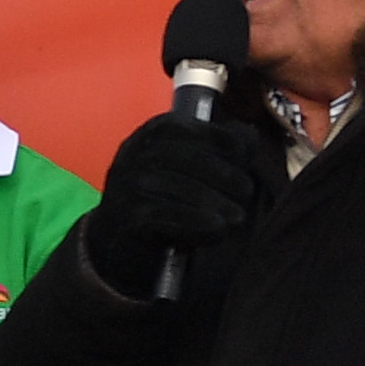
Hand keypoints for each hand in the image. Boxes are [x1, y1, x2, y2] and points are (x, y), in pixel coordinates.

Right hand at [80, 107, 282, 287]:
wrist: (115, 236)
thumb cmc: (163, 195)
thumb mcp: (188, 164)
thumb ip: (222, 147)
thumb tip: (249, 136)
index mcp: (159, 130)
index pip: (208, 133)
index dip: (235, 151)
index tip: (245, 168)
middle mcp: (140, 150)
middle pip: (199, 161)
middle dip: (230, 179)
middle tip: (245, 196)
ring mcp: (130, 182)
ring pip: (188, 189)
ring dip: (220, 205)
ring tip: (236, 217)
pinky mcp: (129, 214)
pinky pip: (173, 216)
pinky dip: (201, 223)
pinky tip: (217, 229)